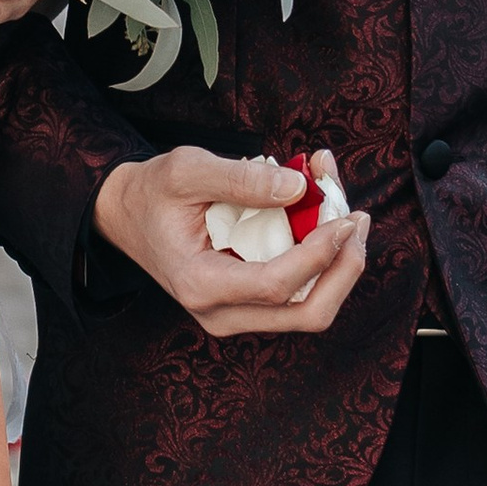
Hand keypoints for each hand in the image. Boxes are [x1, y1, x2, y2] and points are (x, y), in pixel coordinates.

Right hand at [93, 144, 369, 336]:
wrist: (127, 215)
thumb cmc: (154, 192)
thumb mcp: (188, 169)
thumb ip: (242, 178)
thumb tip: (299, 187)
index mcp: (200, 283)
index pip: (277, 285)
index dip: (320, 253)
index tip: (344, 215)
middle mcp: (220, 313)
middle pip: (307, 314)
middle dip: (344, 269)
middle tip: (358, 220)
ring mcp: (235, 316)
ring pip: (309, 310)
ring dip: (338, 265)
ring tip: (347, 215)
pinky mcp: (248, 307)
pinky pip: (298, 296)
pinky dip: (321, 263)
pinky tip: (326, 223)